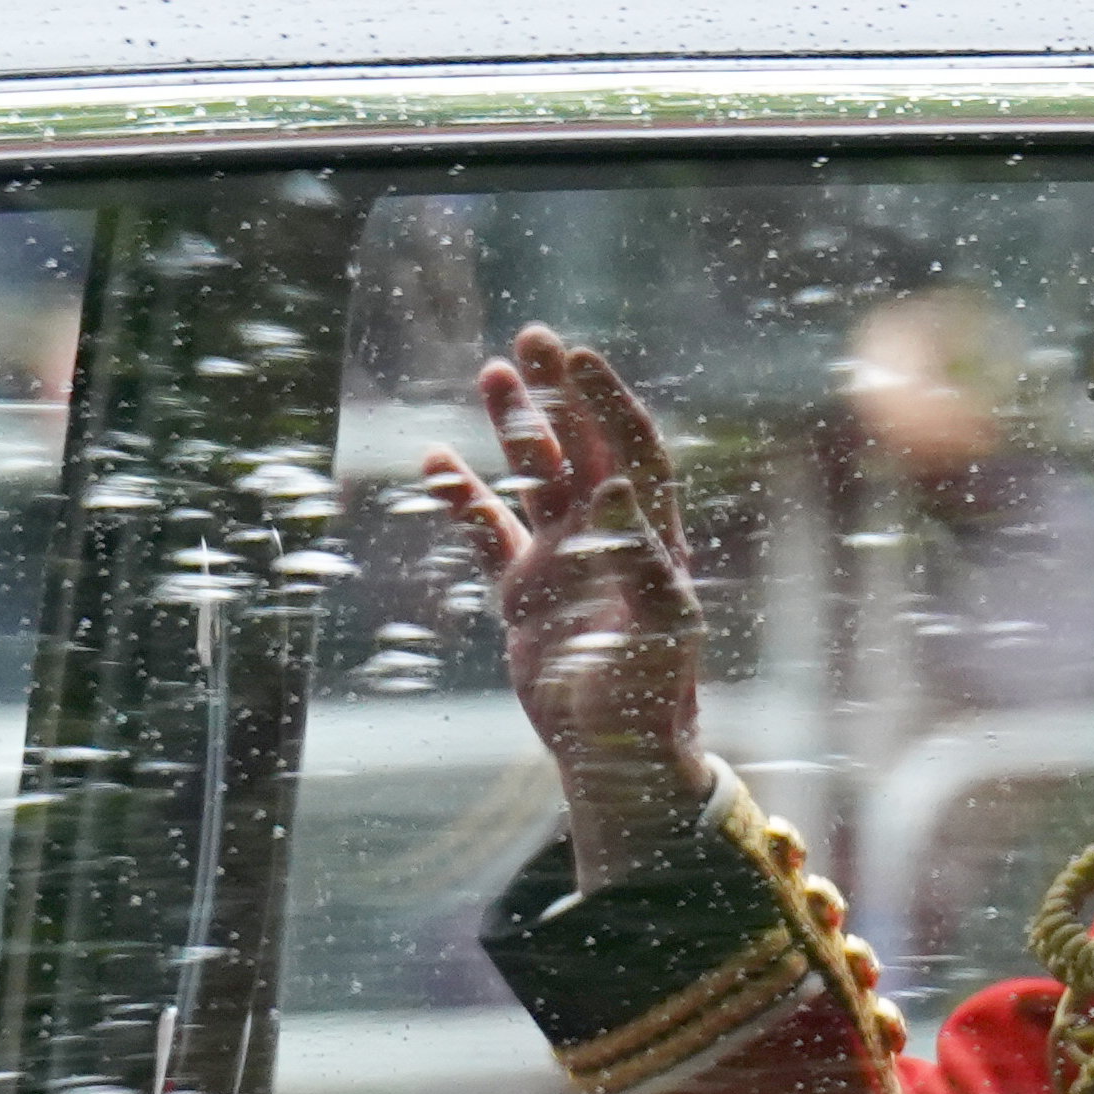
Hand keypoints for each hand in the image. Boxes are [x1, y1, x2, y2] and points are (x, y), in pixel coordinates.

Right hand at [423, 325, 708, 890]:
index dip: (607, 402)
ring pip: (538, 478)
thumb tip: (617, 482)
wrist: (616, 755)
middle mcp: (610, 540)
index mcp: (652, 539)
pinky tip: (436, 461)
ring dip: (516, 428)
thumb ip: (640, 557)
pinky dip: (466, 497)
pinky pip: (491, 532)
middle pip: (584, 447)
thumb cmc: (649, 697)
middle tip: (532, 339)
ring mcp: (565, 563)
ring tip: (492, 374)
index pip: (631, 450)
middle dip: (560, 394)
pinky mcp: (527, 594)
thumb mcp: (657, 627)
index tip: (577, 358)